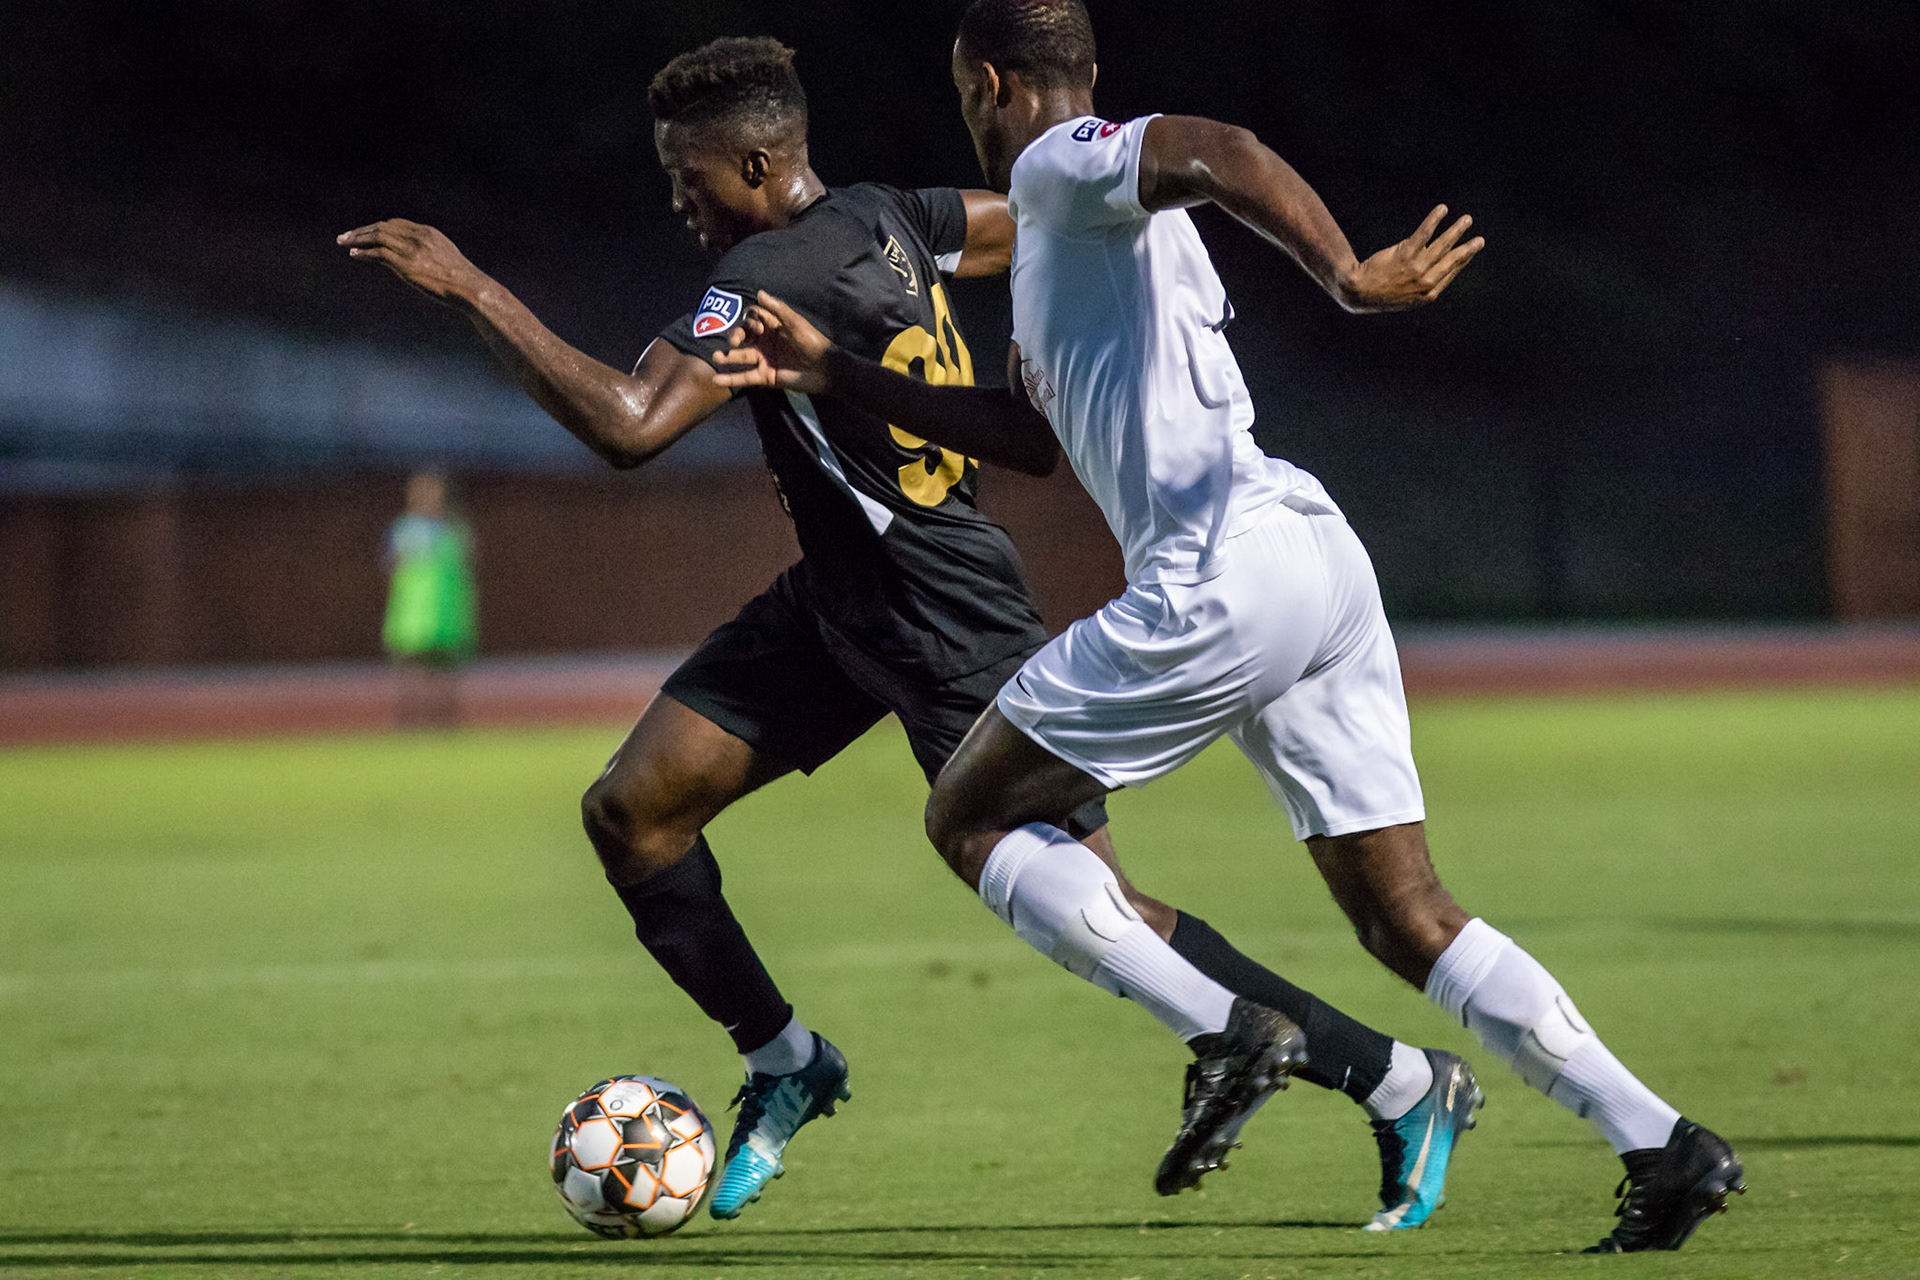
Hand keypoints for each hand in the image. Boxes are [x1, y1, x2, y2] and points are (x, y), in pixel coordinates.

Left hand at [337, 219, 486, 305]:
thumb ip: (431, 254)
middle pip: (383, 227)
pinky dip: (364, 253)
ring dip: (357, 239)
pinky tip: (355, 255)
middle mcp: (417, 236)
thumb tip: (423, 264)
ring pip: (377, 237)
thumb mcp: (447, 259)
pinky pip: (378, 253)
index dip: (378, 228)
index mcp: (428, 232)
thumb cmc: (462, 281)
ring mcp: (411, 249)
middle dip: (362, 230)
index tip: (366, 234)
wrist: (469, 287)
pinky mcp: (405, 264)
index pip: (396, 224)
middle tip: (345, 236)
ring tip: (344, 243)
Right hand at [710, 291, 834, 393]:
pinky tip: (717, 380)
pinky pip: (745, 377)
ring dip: (727, 357)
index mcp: (773, 327)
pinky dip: (731, 379)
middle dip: (735, 336)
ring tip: (716, 357)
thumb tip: (759, 292)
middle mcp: (766, 342)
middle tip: (734, 341)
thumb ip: (777, 309)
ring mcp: (764, 359)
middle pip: (743, 336)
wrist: (825, 370)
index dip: (750, 321)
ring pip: (740, 357)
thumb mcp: (795, 323)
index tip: (758, 329)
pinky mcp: (765, 377)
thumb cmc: (812, 342)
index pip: (752, 319)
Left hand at [1340, 205, 1483, 311]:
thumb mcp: (1405, 297)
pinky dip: (1434, 219)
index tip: (1470, 252)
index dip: (1462, 261)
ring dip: (1456, 230)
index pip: (1450, 274)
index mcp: (1428, 294)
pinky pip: (1424, 233)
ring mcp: (1417, 268)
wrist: (1358, 291)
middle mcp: (1426, 282)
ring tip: (1467, 220)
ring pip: (1442, 245)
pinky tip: (1442, 209)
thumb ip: (1420, 285)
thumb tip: (1432, 271)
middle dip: (1468, 248)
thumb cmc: (1380, 293)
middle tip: (1480, 240)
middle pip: (1452, 260)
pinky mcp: (1406, 254)